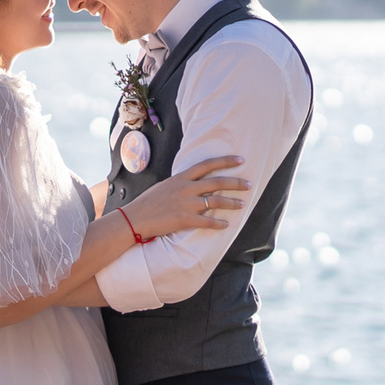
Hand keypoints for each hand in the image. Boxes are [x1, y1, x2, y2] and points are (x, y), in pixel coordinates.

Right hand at [118, 156, 247, 238]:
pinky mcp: (183, 220)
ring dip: (231, 203)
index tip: (240, 160)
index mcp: (181, 177)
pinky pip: (206, 221)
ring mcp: (185, 204)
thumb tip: (195, 181)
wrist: (134, 219)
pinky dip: (218, 223)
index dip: (225, 161)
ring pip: (215, 201)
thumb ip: (182, 183)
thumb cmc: (149, 203)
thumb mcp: (165, 186)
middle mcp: (185, 188)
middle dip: (236, 183)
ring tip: (242, 204)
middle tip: (249, 184)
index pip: (207, 165)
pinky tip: (226, 225)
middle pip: (216, 182)